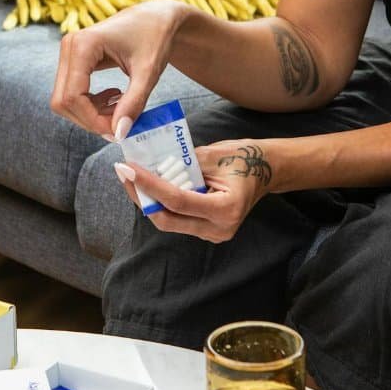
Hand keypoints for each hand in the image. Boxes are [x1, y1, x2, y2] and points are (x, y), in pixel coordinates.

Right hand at [50, 0, 188, 140]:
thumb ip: (133, 103)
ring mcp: (68, 53)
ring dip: (90, 114)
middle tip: (120, 124)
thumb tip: (119, 133)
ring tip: (121, 108)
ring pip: (64, 100)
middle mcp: (69, 47)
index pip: (73, 96)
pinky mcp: (73, 61)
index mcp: (83, 45)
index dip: (92, 120)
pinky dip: (90, 105)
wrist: (156, 18)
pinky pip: (71, 93)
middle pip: (63, 101)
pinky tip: (114, 99)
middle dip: (90, 120)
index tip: (119, 131)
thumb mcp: (148, 72)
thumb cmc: (155, 38)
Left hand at [114, 140, 274, 242]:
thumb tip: (148, 164)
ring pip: (170, 221)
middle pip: (167, 219)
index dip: (149, 185)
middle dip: (142, 196)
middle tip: (124, 172)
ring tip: (132, 176)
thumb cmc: (244, 158)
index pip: (177, 201)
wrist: (267, 170)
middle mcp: (219, 229)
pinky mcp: (207, 231)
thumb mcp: (213, 155)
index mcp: (226, 209)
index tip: (127, 168)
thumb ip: (182, 164)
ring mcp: (213, 234)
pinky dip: (162, 203)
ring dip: (149, 200)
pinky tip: (150, 185)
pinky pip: (177, 219)